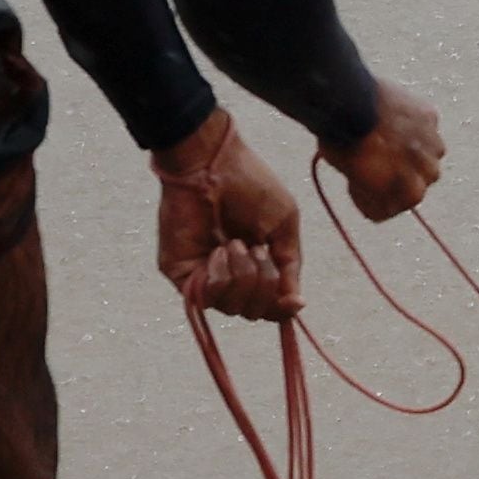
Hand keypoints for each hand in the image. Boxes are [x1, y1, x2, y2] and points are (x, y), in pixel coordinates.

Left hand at [151, 111, 300, 319]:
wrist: (212, 166)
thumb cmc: (251, 187)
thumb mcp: (284, 225)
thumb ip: (289, 266)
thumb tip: (297, 305)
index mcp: (257, 264)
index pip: (269, 304)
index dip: (281, 308)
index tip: (294, 301)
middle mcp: (230, 275)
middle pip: (253, 312)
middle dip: (264, 285)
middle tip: (258, 250)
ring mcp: (205, 276)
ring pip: (232, 307)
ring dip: (242, 276)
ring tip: (235, 244)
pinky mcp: (181, 275)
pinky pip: (206, 298)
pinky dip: (219, 277)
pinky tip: (218, 250)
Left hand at [329, 79, 445, 222]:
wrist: (345, 103)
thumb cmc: (342, 143)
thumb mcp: (353, 174)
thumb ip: (373, 184)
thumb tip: (375, 182)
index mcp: (406, 190)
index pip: (405, 203)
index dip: (386, 199)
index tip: (369, 193)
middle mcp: (426, 169)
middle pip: (428, 179)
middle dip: (409, 176)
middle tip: (387, 168)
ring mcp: (431, 140)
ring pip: (435, 152)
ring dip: (420, 152)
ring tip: (398, 143)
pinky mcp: (430, 116)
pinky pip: (429, 127)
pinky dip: (417, 128)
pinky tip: (398, 123)